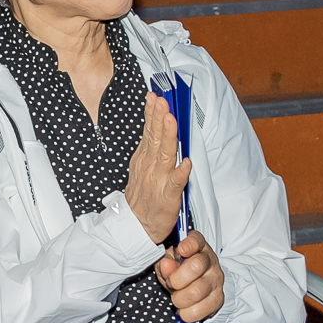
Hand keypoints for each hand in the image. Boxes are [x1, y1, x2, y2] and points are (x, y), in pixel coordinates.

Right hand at [123, 90, 189, 244]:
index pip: (149, 132)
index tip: (154, 97)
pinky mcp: (168, 196)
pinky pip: (176, 183)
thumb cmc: (142, 196)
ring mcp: (159, 181)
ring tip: (170, 119)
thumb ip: (150, 147)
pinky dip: (181, 173)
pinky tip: (186, 163)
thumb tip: (157, 125)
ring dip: (168, 136)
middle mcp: (151, 166)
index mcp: (144, 158)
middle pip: (155, 138)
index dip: (152, 114)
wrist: (136, 226)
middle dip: (158, 118)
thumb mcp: (140, 166)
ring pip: (165, 155)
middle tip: (161, 100)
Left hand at [156, 230, 225, 322]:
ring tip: (176, 298)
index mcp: (197, 246)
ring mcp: (216, 279)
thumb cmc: (179, 271)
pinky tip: (184, 309)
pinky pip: (203, 309)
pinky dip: (189, 313)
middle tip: (171, 284)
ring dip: (180, 299)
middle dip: (177, 279)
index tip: (180, 250)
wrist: (193, 286)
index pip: (196, 240)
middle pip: (196, 266)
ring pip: (198, 291)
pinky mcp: (218, 298)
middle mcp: (210, 260)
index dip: (189, 244)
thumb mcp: (168, 262)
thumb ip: (165, 263)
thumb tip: (166, 265)